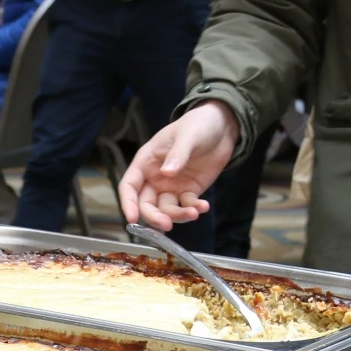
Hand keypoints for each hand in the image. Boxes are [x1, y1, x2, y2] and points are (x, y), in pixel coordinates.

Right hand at [119, 100, 237, 231]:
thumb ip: (177, 155)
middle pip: (146, 204)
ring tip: (195, 212)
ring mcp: (171, 187)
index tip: (132, 219)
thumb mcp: (187, 136)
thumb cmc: (198, 125)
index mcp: (146, 162)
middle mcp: (155, 178)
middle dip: (155, 217)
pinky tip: (204, 206)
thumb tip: (166, 174)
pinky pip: (186, 206)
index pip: (129, 186)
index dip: (128, 203)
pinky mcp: (188, 191)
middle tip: (167, 225)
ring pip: (166, 210)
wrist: (222, 127)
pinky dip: (194, 210)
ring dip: (178, 215)